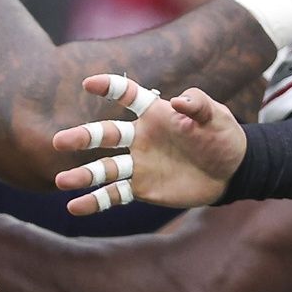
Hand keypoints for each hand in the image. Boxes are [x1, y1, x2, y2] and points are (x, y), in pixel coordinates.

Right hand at [53, 74, 245, 213]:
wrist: (230, 172)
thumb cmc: (222, 137)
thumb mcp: (216, 117)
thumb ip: (198, 105)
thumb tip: (179, 101)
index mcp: (154, 114)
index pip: (128, 96)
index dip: (110, 88)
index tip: (90, 83)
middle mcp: (138, 138)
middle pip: (105, 135)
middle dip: (83, 138)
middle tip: (61, 142)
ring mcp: (137, 164)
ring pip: (103, 169)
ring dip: (83, 175)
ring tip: (62, 181)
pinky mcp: (140, 188)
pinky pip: (113, 195)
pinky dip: (94, 201)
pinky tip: (74, 207)